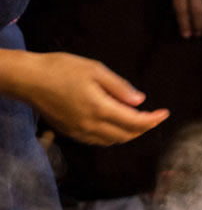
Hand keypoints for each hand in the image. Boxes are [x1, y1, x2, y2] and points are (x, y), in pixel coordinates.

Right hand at [22, 53, 169, 145]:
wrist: (27, 79)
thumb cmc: (61, 68)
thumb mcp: (95, 70)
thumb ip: (120, 87)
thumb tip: (141, 101)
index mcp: (99, 108)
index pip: (135, 122)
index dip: (153, 120)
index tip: (165, 113)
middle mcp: (91, 125)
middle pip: (127, 135)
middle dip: (144, 128)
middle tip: (154, 116)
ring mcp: (79, 132)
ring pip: (113, 140)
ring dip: (129, 133)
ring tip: (139, 120)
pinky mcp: (70, 133)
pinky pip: (99, 140)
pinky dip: (113, 136)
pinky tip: (116, 124)